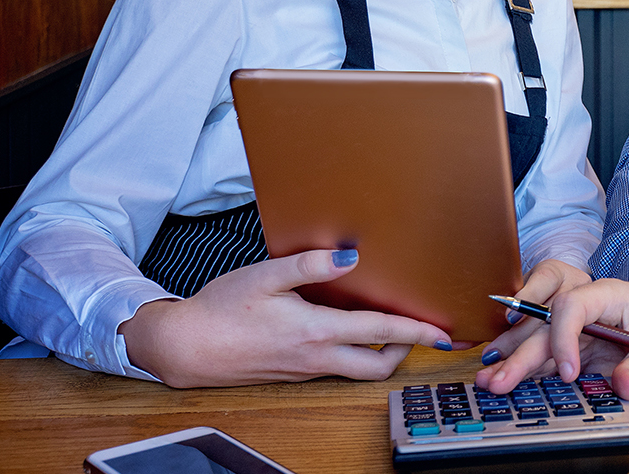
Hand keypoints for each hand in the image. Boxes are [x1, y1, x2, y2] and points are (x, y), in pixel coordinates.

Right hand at [119, 249, 452, 387]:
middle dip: (405, 351)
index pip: (381, 333)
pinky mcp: (292, 372)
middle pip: (377, 366)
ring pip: (356, 369)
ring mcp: (304, 369)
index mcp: (315, 332)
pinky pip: (334, 367)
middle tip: (419, 330)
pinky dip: (352, 354)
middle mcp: (315, 357)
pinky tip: (347, 332)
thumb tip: (349, 255)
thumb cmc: (220, 310)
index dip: (417, 331)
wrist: (185, 347)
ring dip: (379, 353)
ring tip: (390, 329)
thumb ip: (308, 264)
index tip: (443, 332)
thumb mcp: (264, 276)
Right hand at [475, 275, 628, 399]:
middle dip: (521, 354)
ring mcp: (575, 321)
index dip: (564, 338)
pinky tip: (501, 373)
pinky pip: (544, 350)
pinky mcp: (572, 338)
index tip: (569, 372)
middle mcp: (583, 304)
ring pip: (536, 336)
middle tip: (499, 380)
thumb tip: (624, 387)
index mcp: (607, 294)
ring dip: (511, 357)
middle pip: (545, 325)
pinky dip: (524, 364)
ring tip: (488, 378)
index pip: (572, 306)